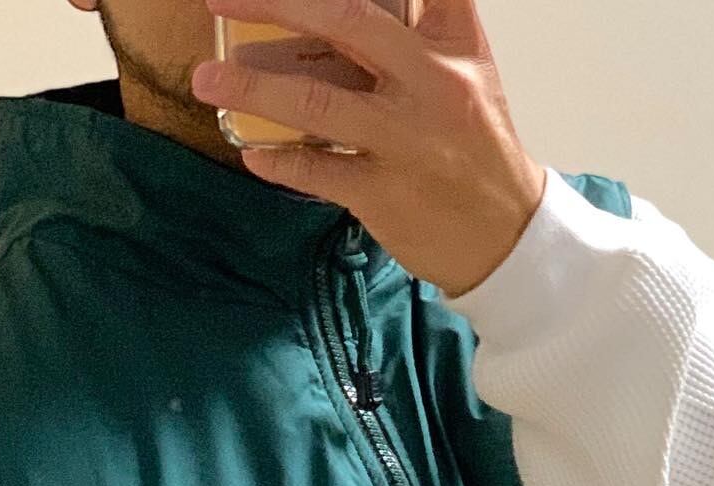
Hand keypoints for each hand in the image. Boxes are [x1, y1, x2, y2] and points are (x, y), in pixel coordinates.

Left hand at [190, 0, 548, 297]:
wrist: (506, 235)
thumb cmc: (475, 152)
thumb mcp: (466, 72)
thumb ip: (424, 29)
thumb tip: (344, 17)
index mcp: (451, 44)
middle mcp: (431, 83)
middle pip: (345, 20)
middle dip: (274, 2)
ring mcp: (405, 140)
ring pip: (316, 101)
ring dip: (251, 88)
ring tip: (207, 79)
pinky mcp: (384, 194)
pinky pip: (316, 170)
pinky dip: (278, 160)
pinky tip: (251, 151)